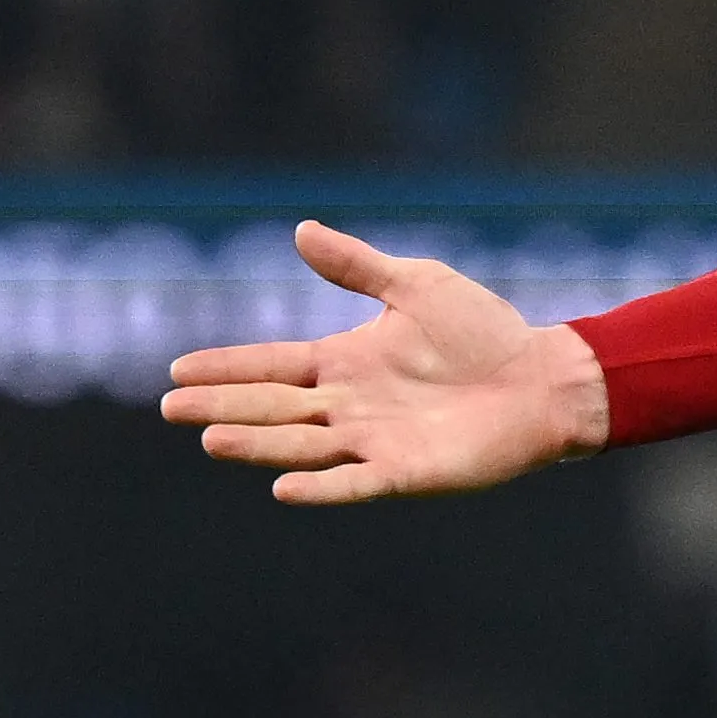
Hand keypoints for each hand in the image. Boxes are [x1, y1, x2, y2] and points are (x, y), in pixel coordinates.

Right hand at [160, 224, 612, 503]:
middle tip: (172, 408)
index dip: (227, 368)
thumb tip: (300, 230)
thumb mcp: (415, 286)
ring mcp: (375, 440)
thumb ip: (357, 267)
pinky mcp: (406, 471)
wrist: (544, 377)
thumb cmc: (485, 331)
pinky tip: (282, 487)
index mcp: (346, 362)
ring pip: (302, 443)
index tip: (177, 370)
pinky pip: (354, 482)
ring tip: (211, 439)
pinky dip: (320, 485)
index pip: (273, 365)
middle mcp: (350, 405)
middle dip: (223, 407)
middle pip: (274, 407)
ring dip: (258, 443)